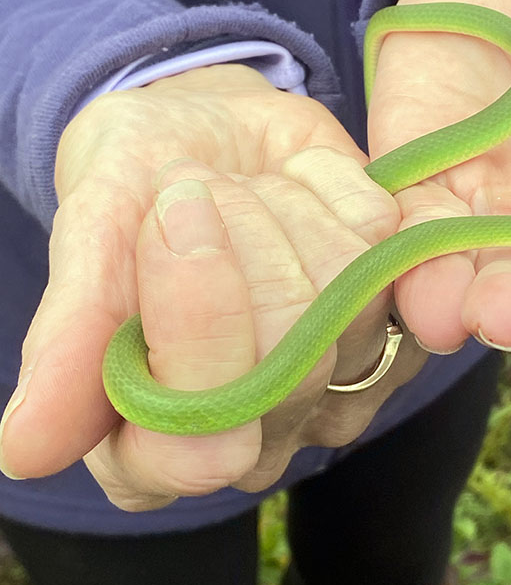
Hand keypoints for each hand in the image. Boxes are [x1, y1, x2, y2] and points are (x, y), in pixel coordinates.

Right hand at [85, 157, 424, 511]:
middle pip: (289, 362)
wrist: (208, 134)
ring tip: (244, 187)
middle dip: (237, 238)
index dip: (198, 331)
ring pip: (345, 299)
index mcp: (155, 445)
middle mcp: (255, 436)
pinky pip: (391, 246)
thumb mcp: (91, 236)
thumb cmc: (132, 190)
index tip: (171, 218)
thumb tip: (24, 449)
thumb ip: (70, 338)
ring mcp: (339, 384)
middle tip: (196, 188)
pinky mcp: (400, 321)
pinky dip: (338, 189)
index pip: (202, 446)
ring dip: (284, 207)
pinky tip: (302, 187)